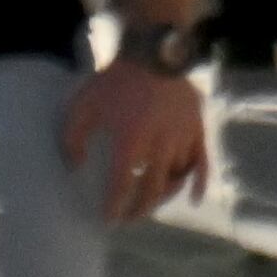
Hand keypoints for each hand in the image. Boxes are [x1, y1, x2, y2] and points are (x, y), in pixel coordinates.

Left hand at [65, 58, 206, 220]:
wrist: (151, 56)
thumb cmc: (113, 81)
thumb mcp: (82, 104)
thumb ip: (73, 137)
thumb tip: (73, 167)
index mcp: (129, 140)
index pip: (121, 183)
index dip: (115, 205)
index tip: (109, 219)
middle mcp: (158, 146)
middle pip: (151, 189)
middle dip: (140, 209)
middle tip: (130, 219)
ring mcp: (182, 140)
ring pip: (175, 179)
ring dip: (163, 195)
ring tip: (150, 204)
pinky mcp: (198, 132)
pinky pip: (203, 165)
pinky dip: (200, 185)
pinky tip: (195, 200)